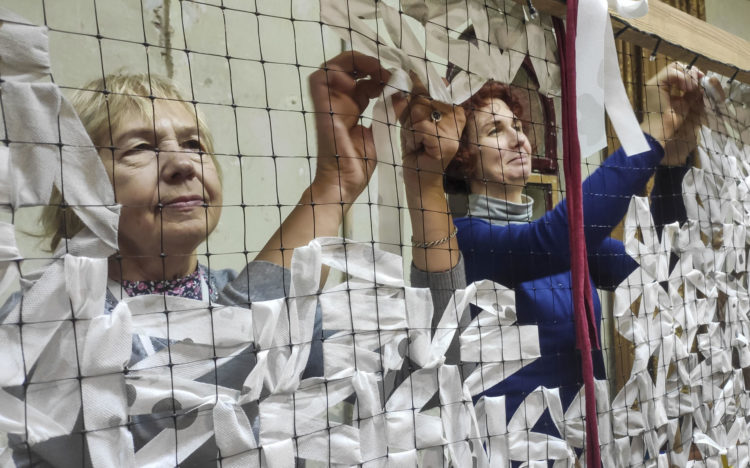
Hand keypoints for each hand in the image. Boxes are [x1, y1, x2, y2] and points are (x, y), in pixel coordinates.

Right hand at [309, 51, 390, 203]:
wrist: (345, 182)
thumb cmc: (359, 164)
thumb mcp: (379, 133)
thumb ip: (387, 112)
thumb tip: (400, 95)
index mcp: (353, 108)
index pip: (364, 79)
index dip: (379, 74)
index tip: (396, 80)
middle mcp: (340, 102)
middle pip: (348, 68)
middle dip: (368, 63)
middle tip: (387, 72)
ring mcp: (329, 104)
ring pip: (332, 67)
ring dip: (354, 62)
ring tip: (375, 70)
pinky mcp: (322, 108)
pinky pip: (318, 80)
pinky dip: (335, 72)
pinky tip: (355, 81)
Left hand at [395, 76, 464, 272]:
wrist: (419, 178)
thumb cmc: (416, 148)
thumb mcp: (412, 119)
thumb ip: (411, 100)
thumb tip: (406, 76)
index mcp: (453, 107)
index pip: (433, 86)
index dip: (417, 93)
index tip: (415, 110)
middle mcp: (458, 115)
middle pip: (423, 98)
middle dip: (410, 116)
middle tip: (415, 134)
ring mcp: (454, 130)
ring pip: (419, 111)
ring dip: (410, 128)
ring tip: (416, 141)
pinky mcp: (446, 143)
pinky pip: (420, 127)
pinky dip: (412, 138)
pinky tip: (417, 148)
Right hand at [640, 63, 707, 165]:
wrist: (663, 129)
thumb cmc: (672, 120)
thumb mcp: (686, 102)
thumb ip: (692, 91)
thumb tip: (702, 81)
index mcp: (664, 88)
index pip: (678, 72)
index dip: (691, 73)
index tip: (701, 79)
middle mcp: (658, 83)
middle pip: (676, 66)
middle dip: (690, 72)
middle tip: (699, 80)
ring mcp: (655, 83)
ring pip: (674, 66)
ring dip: (687, 75)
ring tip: (692, 87)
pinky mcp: (655, 84)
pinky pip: (671, 72)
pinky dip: (682, 77)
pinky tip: (688, 87)